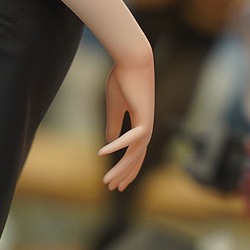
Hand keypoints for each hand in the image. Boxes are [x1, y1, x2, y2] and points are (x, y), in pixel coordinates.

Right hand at [98, 57, 153, 190]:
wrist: (133, 60)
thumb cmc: (123, 79)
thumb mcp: (115, 106)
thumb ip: (114, 125)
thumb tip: (110, 144)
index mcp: (141, 124)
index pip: (136, 153)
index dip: (126, 168)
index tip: (117, 182)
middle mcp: (146, 128)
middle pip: (136, 159)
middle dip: (124, 175)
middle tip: (112, 189)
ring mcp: (147, 124)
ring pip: (134, 154)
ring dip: (119, 169)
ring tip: (106, 182)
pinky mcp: (144, 118)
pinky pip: (129, 138)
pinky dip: (116, 146)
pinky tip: (102, 153)